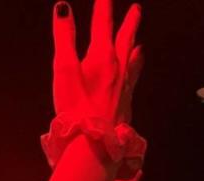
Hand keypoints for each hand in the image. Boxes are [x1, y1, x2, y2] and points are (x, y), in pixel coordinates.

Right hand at [52, 0, 143, 123]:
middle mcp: (118, 69)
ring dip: (135, 47)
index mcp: (102, 57)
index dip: (103, 6)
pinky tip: (134, 75)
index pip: (103, 24)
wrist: (95, 143)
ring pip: (132, 60)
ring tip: (140, 42)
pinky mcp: (126, 103)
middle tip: (136, 10)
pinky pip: (133, 79)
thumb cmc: (75, 108)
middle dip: (130, 23)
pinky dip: (135, 70)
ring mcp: (124, 87)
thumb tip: (63, 8)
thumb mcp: (64, 68)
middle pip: (126, 39)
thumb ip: (64, 37)